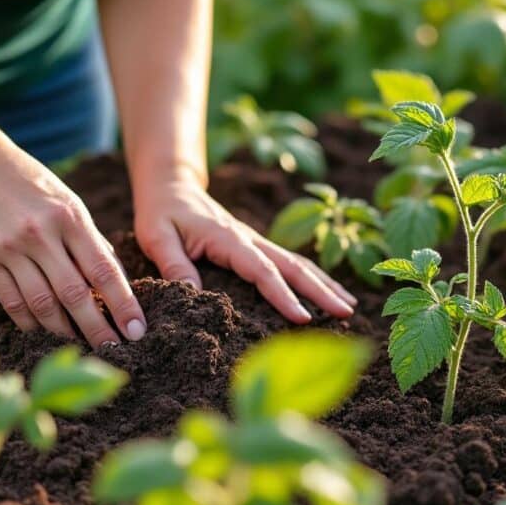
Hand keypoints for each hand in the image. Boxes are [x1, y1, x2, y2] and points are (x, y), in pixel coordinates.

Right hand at [0, 145, 145, 346]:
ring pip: (41, 304)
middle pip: (74, 294)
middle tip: (113, 350)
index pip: (103, 270)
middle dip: (96, 328)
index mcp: (71, 218)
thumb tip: (118, 285)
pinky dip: (31, 323)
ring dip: (64, 331)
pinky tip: (46, 332)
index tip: (136, 330)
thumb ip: (92, 243)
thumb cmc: (37, 190)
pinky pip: (12, 302)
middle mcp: (41, 234)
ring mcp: (10, 248)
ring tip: (81, 345)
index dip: (122, 304)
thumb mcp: (72, 206)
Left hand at [133, 178, 356, 322]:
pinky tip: (329, 291)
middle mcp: (249, 239)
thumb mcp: (156, 236)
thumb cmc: (161, 213)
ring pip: (298, 263)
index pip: (262, 270)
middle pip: (293, 266)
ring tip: (349, 307)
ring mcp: (256, 241)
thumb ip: (173, 264)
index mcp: (228, 239)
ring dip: (325, 284)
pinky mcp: (256, 246)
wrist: (171, 186)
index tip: (303, 318)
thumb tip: (193, 293)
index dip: (282, 295)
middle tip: (347, 314)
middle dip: (322, 290)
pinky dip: (313, 277)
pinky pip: (289, 262)